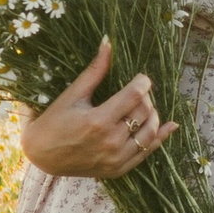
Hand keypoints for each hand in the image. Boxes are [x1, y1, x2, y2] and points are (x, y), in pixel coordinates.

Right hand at [20, 40, 177, 180]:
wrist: (42, 156)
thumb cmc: (54, 122)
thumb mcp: (72, 95)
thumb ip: (95, 71)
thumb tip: (108, 43)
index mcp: (98, 121)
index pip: (135, 96)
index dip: (142, 82)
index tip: (140, 77)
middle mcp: (110, 142)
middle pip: (145, 112)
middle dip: (146, 97)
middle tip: (137, 92)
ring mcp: (116, 158)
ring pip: (150, 132)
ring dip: (153, 115)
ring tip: (144, 107)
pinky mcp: (118, 169)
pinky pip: (147, 152)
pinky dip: (160, 137)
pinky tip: (171, 125)